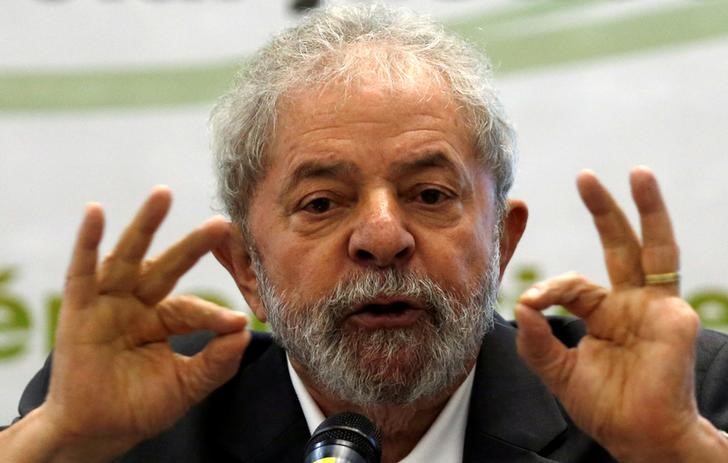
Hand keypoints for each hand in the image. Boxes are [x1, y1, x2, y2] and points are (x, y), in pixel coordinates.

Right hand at [36, 187, 249, 459]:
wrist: (97, 433)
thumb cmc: (139, 408)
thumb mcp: (186, 385)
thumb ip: (216, 362)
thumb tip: (245, 332)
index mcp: (162, 320)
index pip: (192, 308)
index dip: (214, 314)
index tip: (239, 321)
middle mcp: (137, 305)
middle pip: (167, 267)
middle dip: (194, 245)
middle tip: (222, 223)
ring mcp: (108, 305)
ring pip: (129, 258)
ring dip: (144, 224)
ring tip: (163, 194)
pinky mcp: (79, 311)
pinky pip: (82, 272)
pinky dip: (87, 242)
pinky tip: (95, 213)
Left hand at [515, 167, 726, 461]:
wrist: (638, 437)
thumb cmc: (604, 406)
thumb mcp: (557, 371)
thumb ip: (537, 342)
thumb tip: (522, 305)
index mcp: (606, 313)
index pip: (575, 284)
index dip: (550, 289)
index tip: (531, 303)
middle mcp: (633, 303)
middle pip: (620, 245)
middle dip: (604, 208)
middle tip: (585, 175)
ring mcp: (657, 307)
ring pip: (655, 247)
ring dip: (648, 209)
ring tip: (639, 172)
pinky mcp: (673, 317)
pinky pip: (646, 284)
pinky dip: (640, 262)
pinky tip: (620, 261)